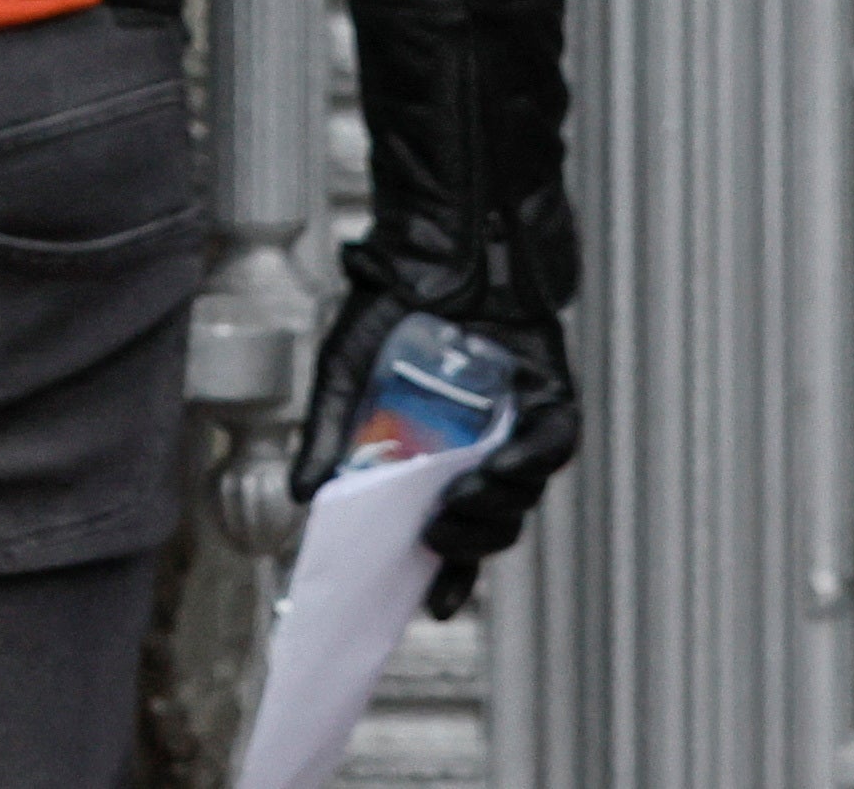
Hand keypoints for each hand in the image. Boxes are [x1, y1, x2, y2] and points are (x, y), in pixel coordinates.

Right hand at [294, 275, 580, 617]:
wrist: (434, 246)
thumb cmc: (390, 306)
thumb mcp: (342, 371)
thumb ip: (327, 431)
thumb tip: (301, 497)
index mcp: (435, 454)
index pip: (447, 530)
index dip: (446, 572)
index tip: (433, 606)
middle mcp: (482, 448)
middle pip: (491, 522)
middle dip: (470, 545)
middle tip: (439, 540)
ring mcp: (520, 426)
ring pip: (523, 493)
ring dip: (497, 509)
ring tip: (464, 502)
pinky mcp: (552, 399)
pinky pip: (553, 446)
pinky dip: (529, 462)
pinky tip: (500, 465)